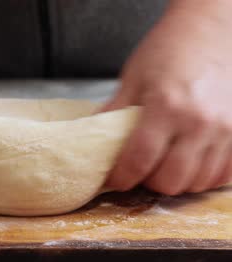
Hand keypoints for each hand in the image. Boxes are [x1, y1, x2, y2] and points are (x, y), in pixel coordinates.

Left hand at [102, 0, 231, 194]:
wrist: (210, 29)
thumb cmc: (170, 48)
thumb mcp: (133, 78)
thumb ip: (114, 111)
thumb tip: (91, 139)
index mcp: (166, 107)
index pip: (139, 160)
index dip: (122, 177)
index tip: (114, 179)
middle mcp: (198, 122)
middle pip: (170, 180)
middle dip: (149, 182)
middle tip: (140, 171)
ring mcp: (224, 129)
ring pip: (197, 182)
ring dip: (177, 182)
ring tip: (163, 166)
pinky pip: (224, 174)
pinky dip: (205, 178)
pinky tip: (190, 165)